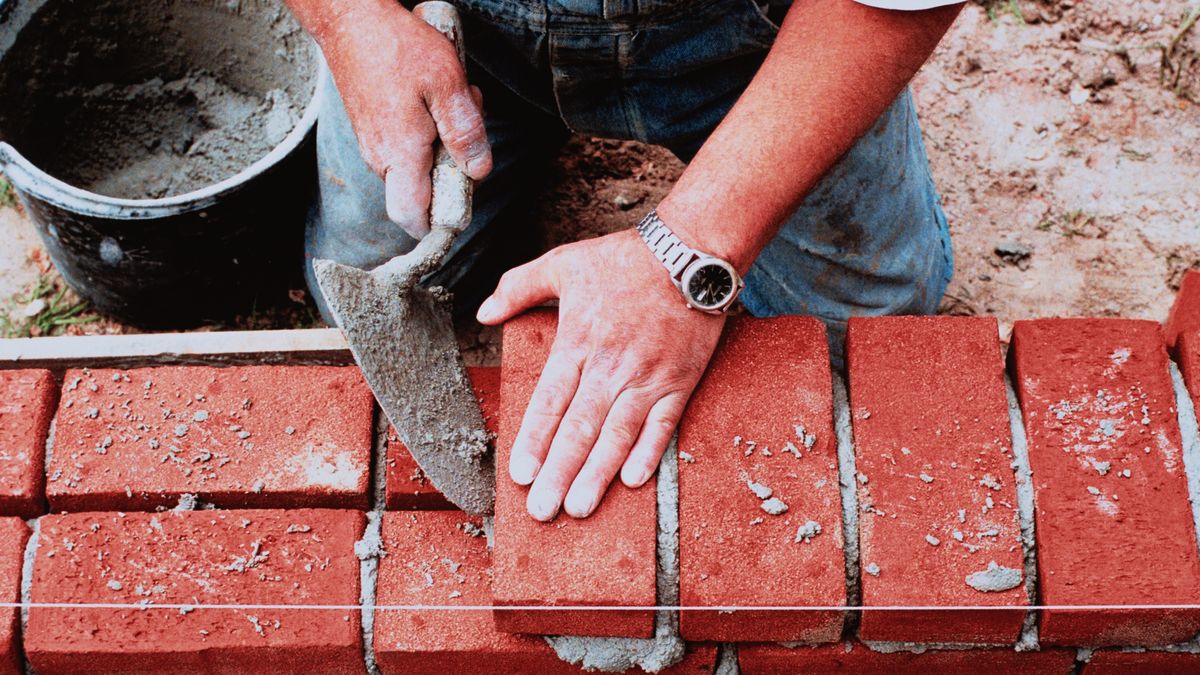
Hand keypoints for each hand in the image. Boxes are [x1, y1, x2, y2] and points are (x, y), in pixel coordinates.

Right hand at [315, 2, 490, 236]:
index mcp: (400, 154)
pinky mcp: (374, 131)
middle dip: (453, 170)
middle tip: (465, 126)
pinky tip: (435, 98)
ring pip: (419, 169)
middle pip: (424, 195)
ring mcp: (375, 146)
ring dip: (444, 145)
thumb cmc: (397, 46)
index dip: (440, 223)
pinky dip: (430, 131)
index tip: (463, 200)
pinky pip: (409, 149)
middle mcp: (381, 159)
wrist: (350, 19)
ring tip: (451, 101)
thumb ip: (465, 131)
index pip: (414, 219)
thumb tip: (478, 171)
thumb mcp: (446, 83)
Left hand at [476, 230, 725, 520]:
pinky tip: (632, 480)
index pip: (550, 402)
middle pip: (579, 429)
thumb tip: (484, 312)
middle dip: (559, 473)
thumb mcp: (564, 262)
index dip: (534, 441)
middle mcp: (610, 366)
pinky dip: (648, 452)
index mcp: (578, 341)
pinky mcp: (680, 381)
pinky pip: (663, 424)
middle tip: (542, 511)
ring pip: (617, 434)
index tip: (520, 475)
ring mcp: (647, 377)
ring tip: (579, 507)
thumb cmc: (624, 259)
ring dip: (597, 474)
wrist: (691, 252)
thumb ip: (519, 287)